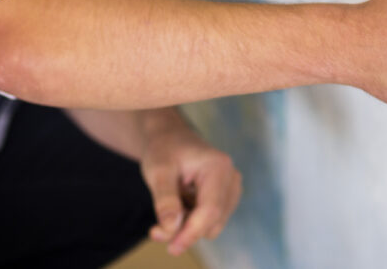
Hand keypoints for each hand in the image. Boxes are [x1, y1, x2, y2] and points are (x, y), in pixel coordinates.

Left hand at [139, 115, 242, 255]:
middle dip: (185, 230)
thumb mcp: (158, 171)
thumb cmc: (164, 150)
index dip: (192, 233)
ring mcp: (232, 189)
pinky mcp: (227, 198)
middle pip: (212, 221)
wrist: (170, 138)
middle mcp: (231, 178)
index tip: (172, 248)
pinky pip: (211, 221)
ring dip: (187, 226)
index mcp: (218, 167)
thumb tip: (171, 228)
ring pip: (212, 225)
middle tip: (155, 229)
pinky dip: (192, 221)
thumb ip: (165, 199)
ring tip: (166, 208)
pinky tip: (178, 206)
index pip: (211, 210)